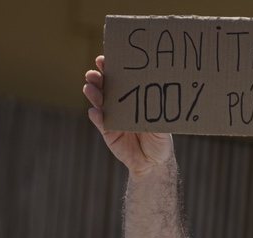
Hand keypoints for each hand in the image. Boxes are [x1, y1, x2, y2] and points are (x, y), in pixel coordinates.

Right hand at [84, 55, 174, 176]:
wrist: (154, 163)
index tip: (105, 59)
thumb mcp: (163, 126)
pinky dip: (96, 116)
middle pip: (105, 88)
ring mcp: (112, 117)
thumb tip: (158, 100)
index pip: (122, 80)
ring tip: (89, 87)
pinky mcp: (108, 132)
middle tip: (94, 73)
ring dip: (93, 94)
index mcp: (133, 98)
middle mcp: (120, 105)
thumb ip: (157, 114)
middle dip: (98, 78)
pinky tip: (94, 111)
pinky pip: (100, 122)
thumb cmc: (161, 140)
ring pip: (99, 103)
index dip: (112, 69)